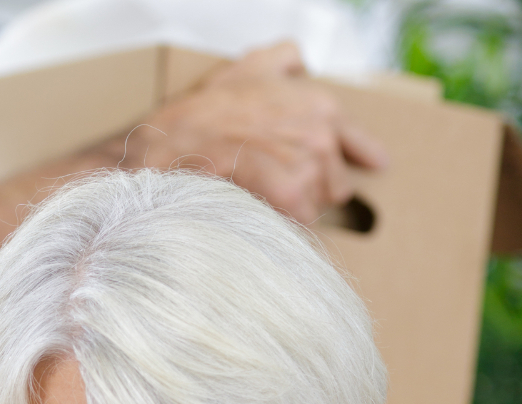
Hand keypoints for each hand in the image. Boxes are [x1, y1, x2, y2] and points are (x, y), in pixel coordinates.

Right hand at [129, 42, 387, 224]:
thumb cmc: (203, 113)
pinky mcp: (287, 188)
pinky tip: (259, 217)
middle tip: (274, 194)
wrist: (163, 145)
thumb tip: (302, 64)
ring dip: (292, 214)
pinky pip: (300, 216)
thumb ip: (283, 61)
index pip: (358, 145)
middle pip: (337, 186)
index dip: (352, 164)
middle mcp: (319, 129)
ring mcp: (304, 159)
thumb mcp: (248, 67)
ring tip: (259, 204)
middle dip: (311, 195)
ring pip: (317, 206)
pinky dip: (283, 224)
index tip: (356, 176)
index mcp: (319, 104)